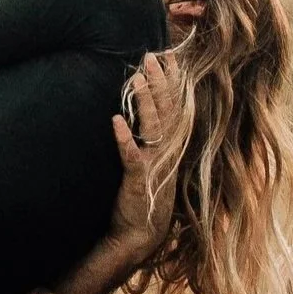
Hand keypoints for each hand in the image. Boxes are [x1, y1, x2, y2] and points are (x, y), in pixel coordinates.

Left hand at [111, 48, 186, 255]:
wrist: (140, 236)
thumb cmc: (144, 198)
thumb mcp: (152, 164)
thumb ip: (151, 139)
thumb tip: (142, 111)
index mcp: (173, 147)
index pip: (177, 108)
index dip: (173, 82)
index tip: (168, 58)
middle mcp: (169, 153)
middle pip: (169, 111)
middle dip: (160, 83)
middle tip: (151, 57)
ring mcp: (156, 166)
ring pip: (154, 128)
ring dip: (145, 103)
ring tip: (135, 80)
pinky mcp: (140, 181)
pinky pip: (133, 157)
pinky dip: (125, 139)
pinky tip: (116, 122)